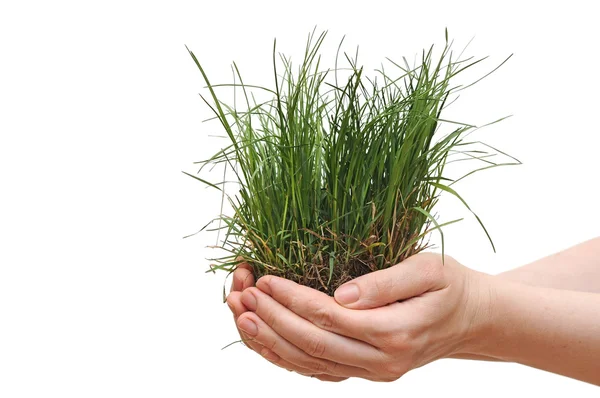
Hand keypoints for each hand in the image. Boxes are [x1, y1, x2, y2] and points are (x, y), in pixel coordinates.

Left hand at [232, 253, 491, 381]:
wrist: (474, 319)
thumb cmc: (452, 285)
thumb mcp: (428, 270)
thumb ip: (386, 282)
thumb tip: (341, 294)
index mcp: (396, 331)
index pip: (330, 316)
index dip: (293, 298)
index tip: (265, 278)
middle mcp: (382, 361)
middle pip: (313, 343)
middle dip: (273, 319)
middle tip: (242, 297)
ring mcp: (374, 372)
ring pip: (311, 363)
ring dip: (272, 342)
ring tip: (242, 317)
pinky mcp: (367, 372)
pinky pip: (320, 371)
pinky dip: (288, 358)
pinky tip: (266, 341)